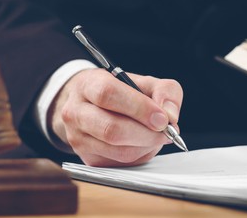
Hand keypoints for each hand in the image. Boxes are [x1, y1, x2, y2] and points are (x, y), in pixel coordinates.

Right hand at [49, 68, 182, 166]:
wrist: (92, 106)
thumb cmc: (121, 93)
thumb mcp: (145, 82)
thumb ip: (165, 91)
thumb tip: (170, 115)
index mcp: (88, 85)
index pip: (108, 95)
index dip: (139, 108)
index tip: (162, 118)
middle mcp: (76, 112)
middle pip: (112, 129)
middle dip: (147, 134)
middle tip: (167, 131)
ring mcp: (78, 138)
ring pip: (119, 151)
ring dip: (147, 146)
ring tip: (157, 136)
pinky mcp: (87, 158)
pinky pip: (121, 163)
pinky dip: (140, 155)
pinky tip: (144, 143)